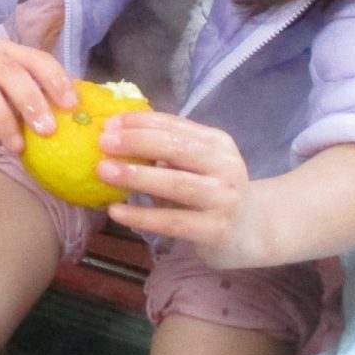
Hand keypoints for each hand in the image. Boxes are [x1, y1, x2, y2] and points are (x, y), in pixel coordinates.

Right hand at [0, 40, 76, 153]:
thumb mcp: (12, 99)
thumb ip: (37, 101)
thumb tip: (76, 117)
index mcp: (7, 51)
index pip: (36, 58)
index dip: (55, 79)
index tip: (71, 105)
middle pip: (10, 72)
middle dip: (31, 101)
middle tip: (47, 130)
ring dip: (5, 121)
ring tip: (17, 147)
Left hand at [98, 111, 268, 268]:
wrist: (252, 232)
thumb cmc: (213, 192)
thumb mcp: (197, 165)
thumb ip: (167, 151)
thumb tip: (116, 136)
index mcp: (217, 143)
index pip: (176, 126)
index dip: (141, 122)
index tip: (109, 123)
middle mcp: (225, 167)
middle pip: (177, 149)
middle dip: (136, 142)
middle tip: (103, 143)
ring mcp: (223, 199)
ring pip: (176, 183)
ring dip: (137, 176)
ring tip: (104, 171)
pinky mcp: (215, 230)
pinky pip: (172, 221)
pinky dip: (142, 216)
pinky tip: (116, 211)